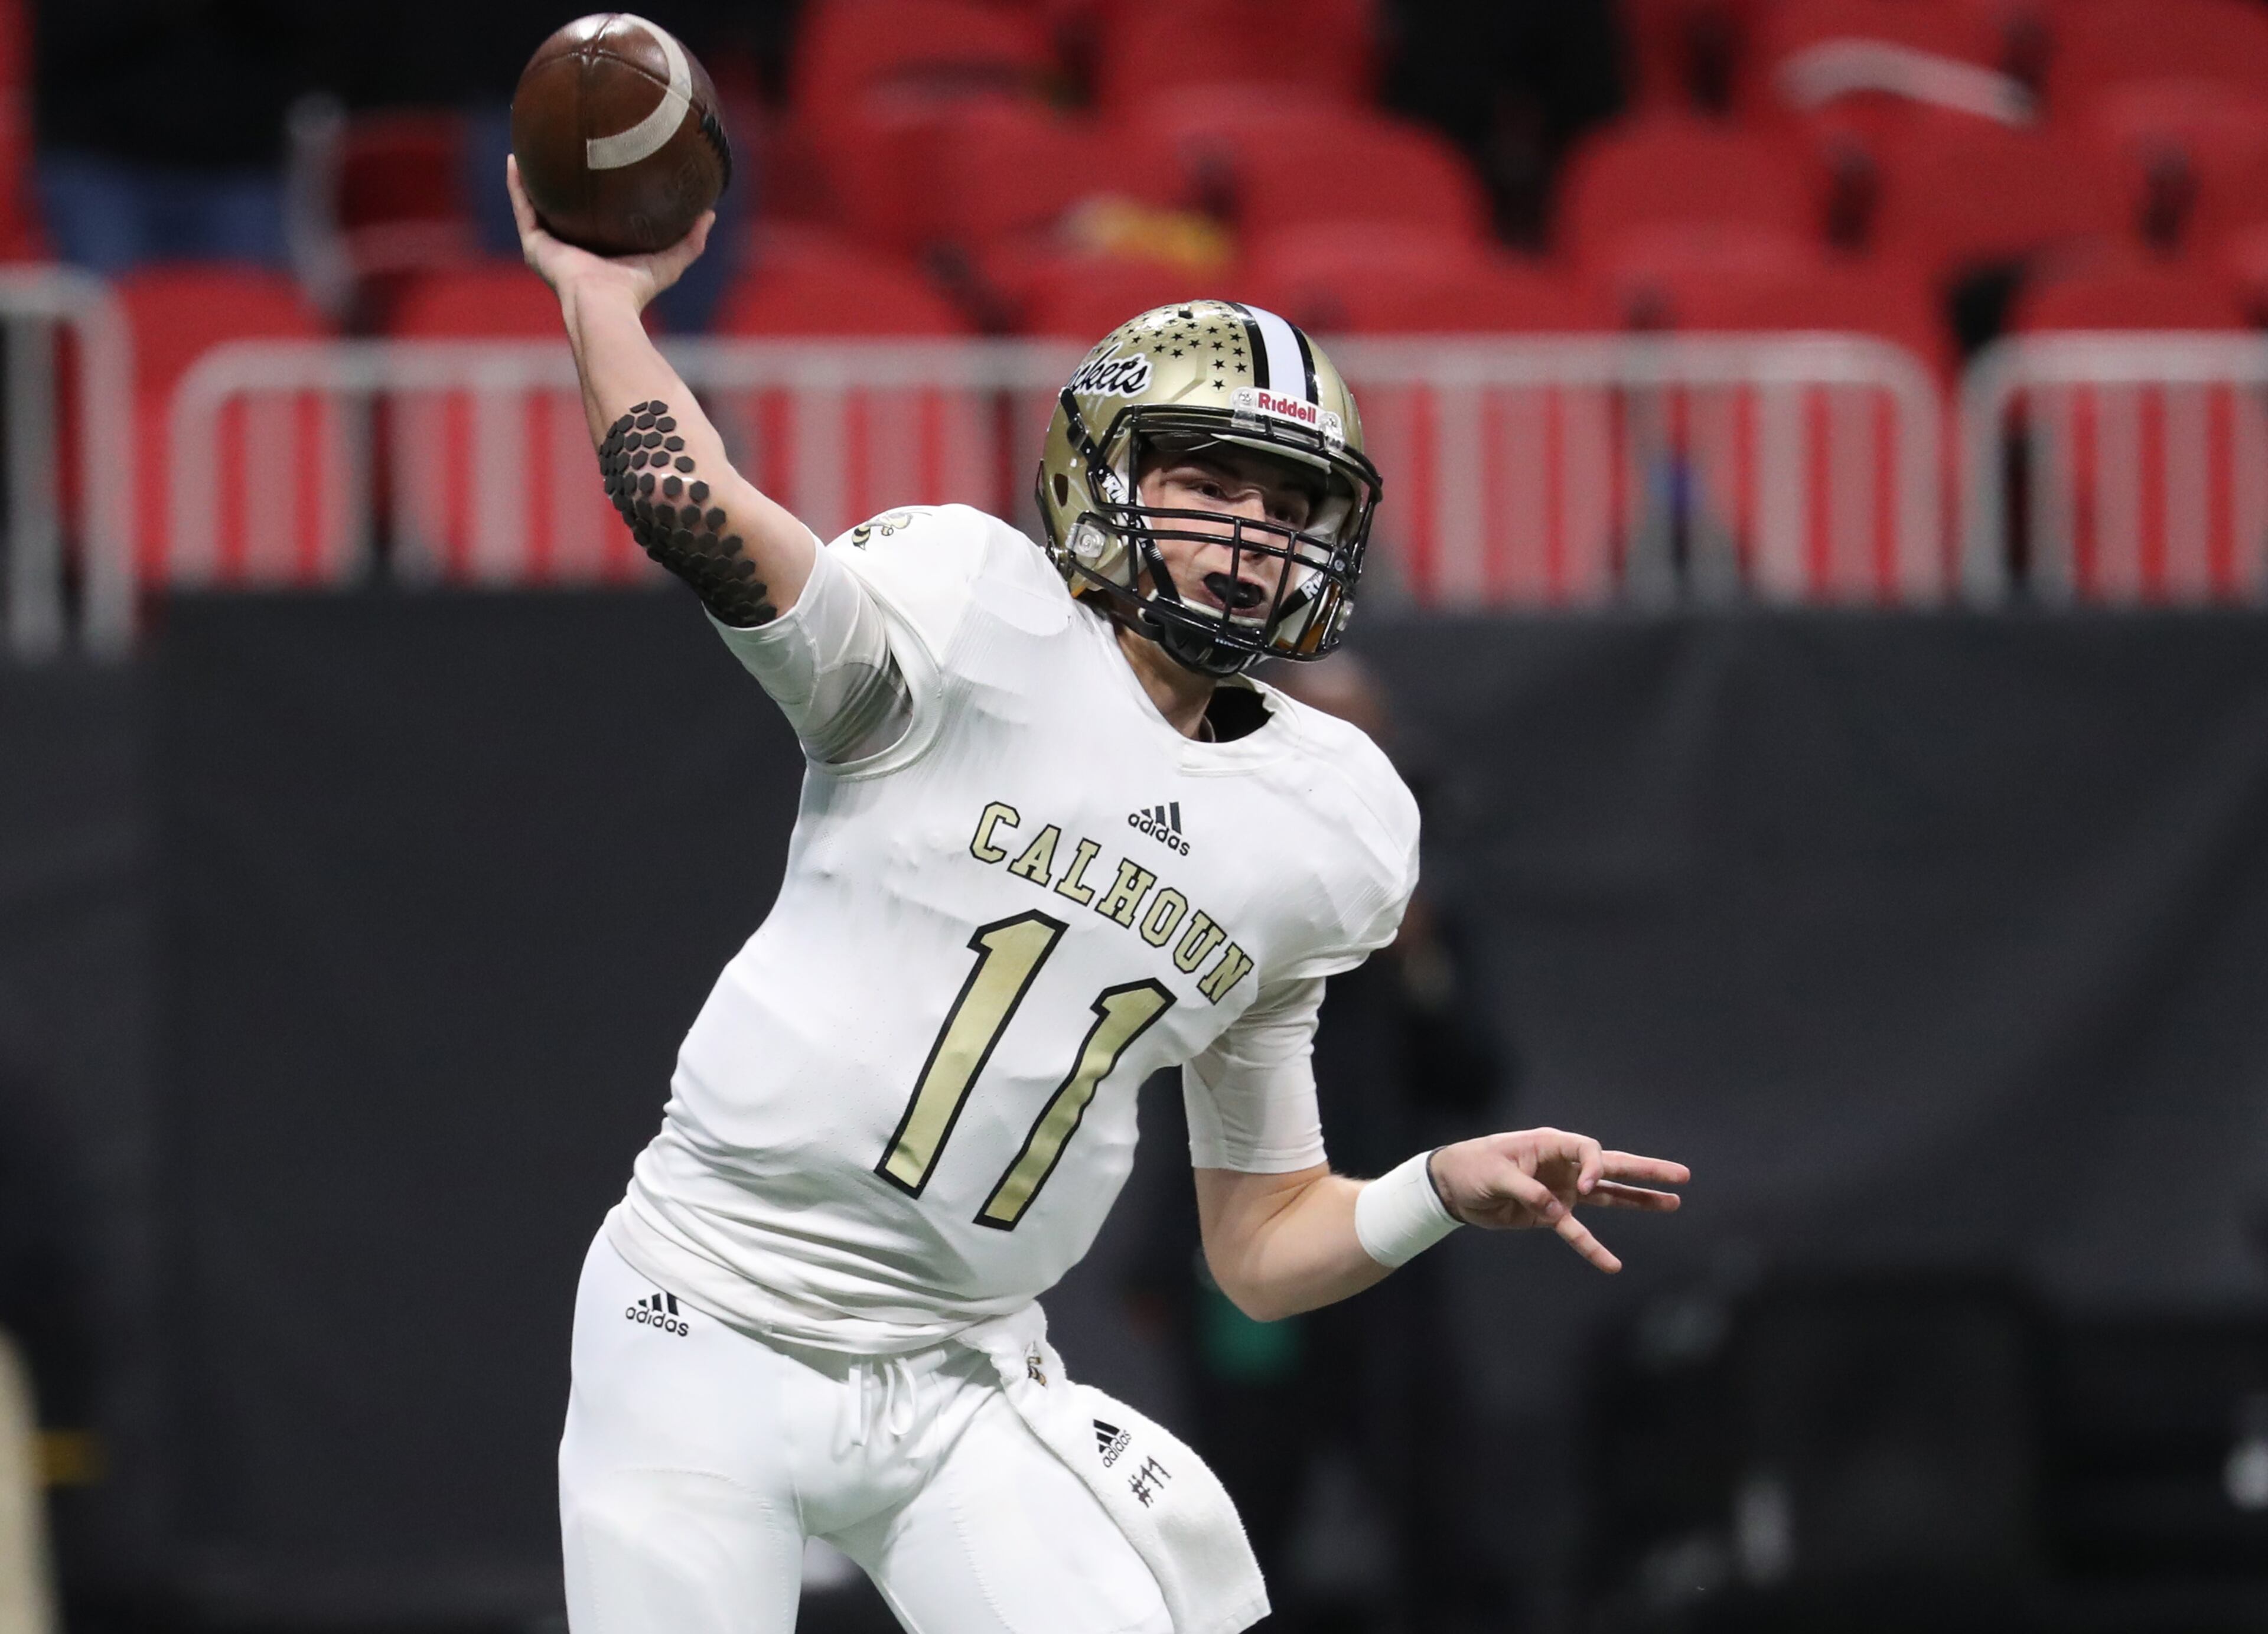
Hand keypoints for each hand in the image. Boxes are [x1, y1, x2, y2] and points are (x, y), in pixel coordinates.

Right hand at [506, 155, 712, 312]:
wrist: (605, 305)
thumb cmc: (636, 290)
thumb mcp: (670, 261)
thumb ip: (691, 241)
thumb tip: (710, 214)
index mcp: (596, 254)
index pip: (593, 220)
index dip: (594, 196)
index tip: (599, 168)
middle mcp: (569, 249)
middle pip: (561, 210)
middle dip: (560, 184)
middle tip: (563, 151)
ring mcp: (548, 247)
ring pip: (536, 204)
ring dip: (531, 177)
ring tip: (531, 146)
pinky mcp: (533, 244)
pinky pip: (522, 206)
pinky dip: (516, 184)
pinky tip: (515, 158)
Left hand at [1428, 1128, 1686, 1273]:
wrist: (1452, 1186)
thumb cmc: (1472, 1168)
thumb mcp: (1496, 1175)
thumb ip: (1529, 1191)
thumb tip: (1558, 1210)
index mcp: (1550, 1145)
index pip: (1588, 1150)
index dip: (1595, 1166)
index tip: (1586, 1186)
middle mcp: (1562, 1165)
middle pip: (1612, 1166)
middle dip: (1646, 1171)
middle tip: (1682, 1175)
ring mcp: (1562, 1189)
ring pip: (1607, 1195)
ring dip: (1638, 1200)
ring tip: (1673, 1202)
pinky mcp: (1551, 1214)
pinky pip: (1578, 1232)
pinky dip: (1593, 1248)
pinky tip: (1613, 1265)